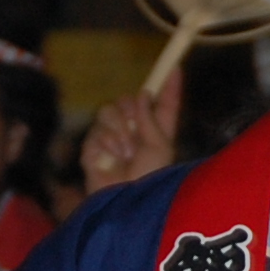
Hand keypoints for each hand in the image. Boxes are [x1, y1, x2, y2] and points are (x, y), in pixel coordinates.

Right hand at [81, 71, 182, 196]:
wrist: (126, 202)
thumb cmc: (150, 178)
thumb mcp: (159, 147)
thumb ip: (151, 119)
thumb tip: (143, 94)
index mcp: (156, 131)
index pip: (164, 103)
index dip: (170, 86)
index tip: (176, 68)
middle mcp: (134, 131)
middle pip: (127, 100)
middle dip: (129, 111)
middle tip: (133, 131)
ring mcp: (111, 138)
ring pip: (108, 111)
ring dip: (118, 131)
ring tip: (124, 154)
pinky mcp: (92, 148)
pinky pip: (96, 131)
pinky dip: (105, 144)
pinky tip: (111, 160)